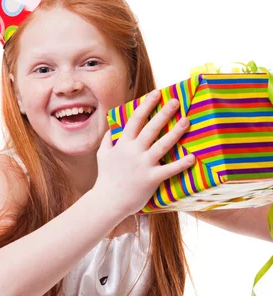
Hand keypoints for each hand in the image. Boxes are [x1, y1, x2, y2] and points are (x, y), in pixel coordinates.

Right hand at [94, 90, 194, 218]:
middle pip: (151, 128)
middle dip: (164, 113)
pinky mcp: (151, 178)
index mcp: (123, 144)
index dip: (146, 105)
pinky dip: (181, 163)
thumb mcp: (103, 155)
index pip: (135, 119)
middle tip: (176, 101)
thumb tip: (112, 128)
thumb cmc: (106, 178)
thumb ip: (108, 140)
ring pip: (162, 145)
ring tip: (186, 121)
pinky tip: (192, 157)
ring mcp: (143, 164)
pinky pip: (169, 169)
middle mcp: (134, 151)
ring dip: (175, 132)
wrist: (107, 202)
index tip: (156, 94)